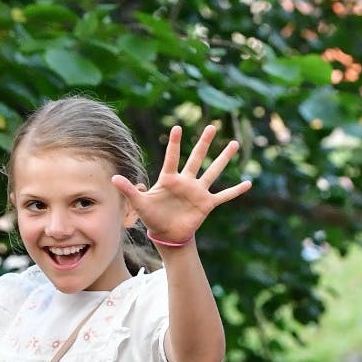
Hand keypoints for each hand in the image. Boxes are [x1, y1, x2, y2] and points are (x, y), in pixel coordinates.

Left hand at [111, 125, 250, 243]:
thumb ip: (129, 190)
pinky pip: (224, 196)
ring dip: (224, 159)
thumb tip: (114, 178)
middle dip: (204, 143)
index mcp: (169, 179)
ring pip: (213, 172)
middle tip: (211, 126)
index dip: (175, 144)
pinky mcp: (206, 204)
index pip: (173, 158)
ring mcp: (198, 192)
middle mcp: (186, 181)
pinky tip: (248, 183)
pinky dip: (235, 191)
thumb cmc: (152, 217)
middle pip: (197, 158)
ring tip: (234, 144)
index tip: (177, 128)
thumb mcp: (139, 204)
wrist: (166, 235)